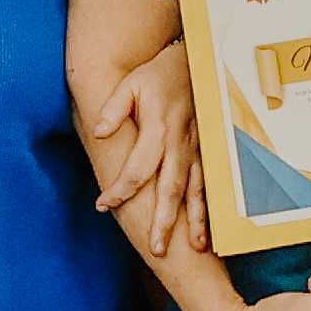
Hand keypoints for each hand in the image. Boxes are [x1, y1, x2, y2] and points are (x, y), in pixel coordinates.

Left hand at [77, 58, 204, 263]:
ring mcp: (198, 149)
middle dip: (165, 221)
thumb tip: (100, 133)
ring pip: (197, 190)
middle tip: (157, 249)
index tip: (103, 206)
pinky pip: (209, 183)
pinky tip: (210, 227)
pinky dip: (210, 206)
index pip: (136, 170)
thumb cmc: (158, 74)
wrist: (195, 60)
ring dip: (196, 220)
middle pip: (171, 189)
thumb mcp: (130, 84)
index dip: (119, 191)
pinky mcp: (208, 150)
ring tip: (194, 248)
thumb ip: (113, 109)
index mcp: (158, 130)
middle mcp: (181, 145)